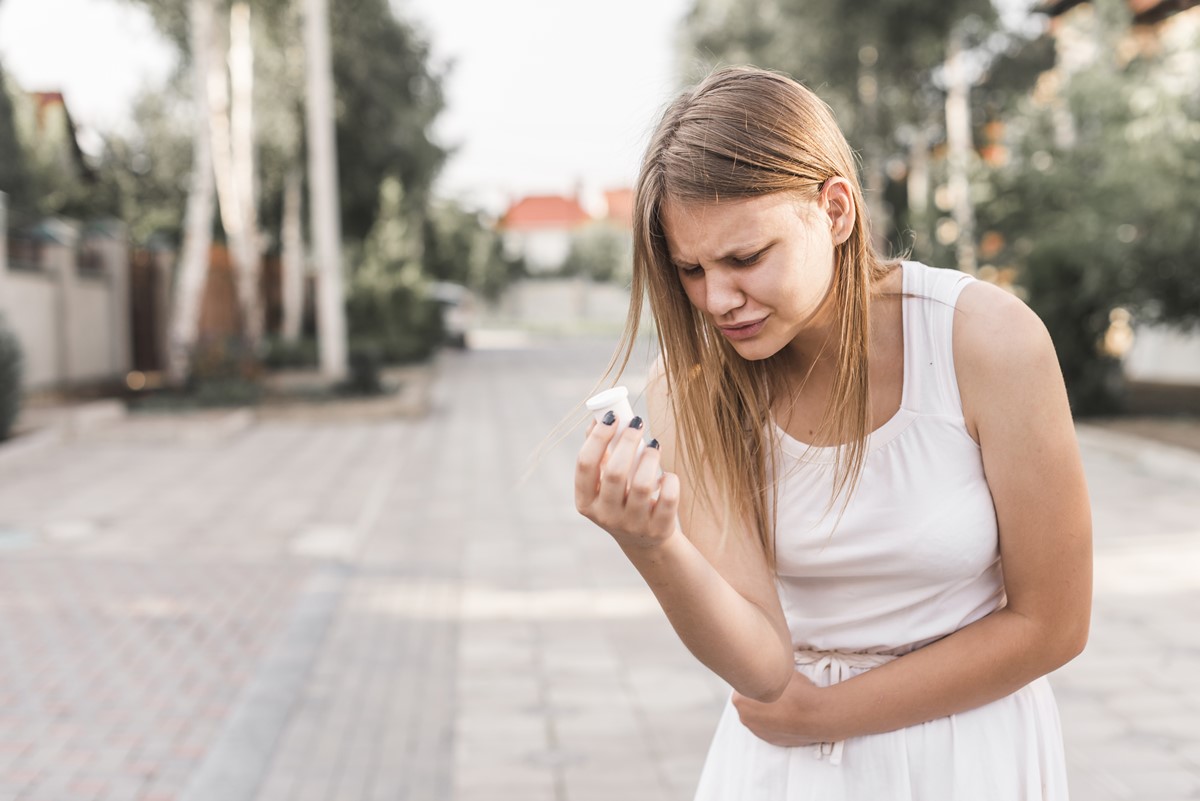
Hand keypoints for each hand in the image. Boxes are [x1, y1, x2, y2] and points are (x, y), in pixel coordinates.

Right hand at [574, 418, 679, 550]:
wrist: (644, 540)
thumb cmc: (621, 500)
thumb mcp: (604, 483)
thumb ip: (599, 453)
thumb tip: (598, 419)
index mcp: (585, 502)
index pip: (585, 464)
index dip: (598, 437)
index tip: (613, 416)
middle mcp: (606, 516)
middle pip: (615, 472)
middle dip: (628, 442)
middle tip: (638, 424)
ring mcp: (632, 525)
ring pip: (642, 484)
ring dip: (650, 457)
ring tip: (653, 446)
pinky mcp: (658, 528)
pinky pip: (668, 497)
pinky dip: (670, 479)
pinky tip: (666, 475)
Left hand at [731, 671, 825, 746]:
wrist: (816, 715)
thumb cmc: (796, 689)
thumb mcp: (776, 669)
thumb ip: (763, 669)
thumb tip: (763, 664)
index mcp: (739, 700)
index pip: (741, 684)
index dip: (754, 677)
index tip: (765, 676)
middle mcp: (744, 718)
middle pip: (747, 701)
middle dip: (757, 695)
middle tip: (774, 688)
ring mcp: (757, 731)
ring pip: (758, 714)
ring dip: (766, 709)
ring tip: (783, 701)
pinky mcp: (771, 740)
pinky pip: (769, 726)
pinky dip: (775, 720)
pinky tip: (787, 713)